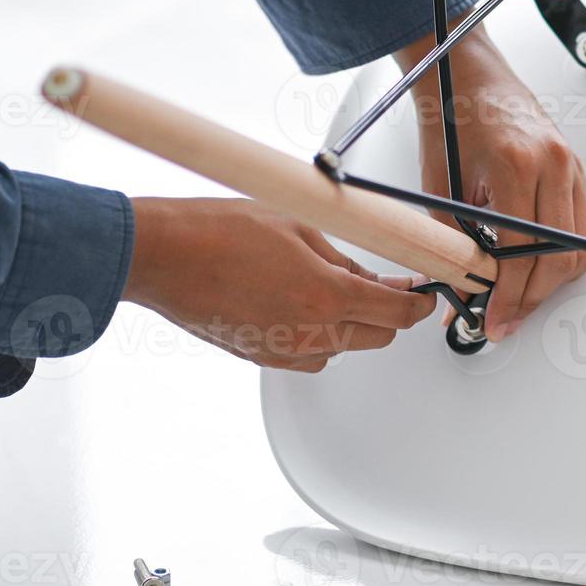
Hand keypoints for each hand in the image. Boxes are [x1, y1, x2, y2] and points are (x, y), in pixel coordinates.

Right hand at [122, 197, 435, 371]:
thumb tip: (369, 275)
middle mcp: (312, 334)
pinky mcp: (262, 358)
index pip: (399, 314)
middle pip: (379, 337)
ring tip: (321, 283)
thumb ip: (344, 257)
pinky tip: (294, 301)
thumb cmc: (218, 232)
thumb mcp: (299, 226)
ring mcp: (286, 352)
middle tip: (379, 282)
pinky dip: (315, 332)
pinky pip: (309, 353)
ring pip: (343, 346)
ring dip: (348, 322)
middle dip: (386, 311)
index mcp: (329, 298)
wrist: (162, 258)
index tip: (422, 292)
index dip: (418, 302)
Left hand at [397, 25, 585, 341]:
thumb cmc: (451, 119)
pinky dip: (566, 255)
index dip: (508, 296)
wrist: (465, 73)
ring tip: (521, 298)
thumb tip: (461, 289)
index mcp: (515, 165)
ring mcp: (570, 165)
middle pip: (558, 257)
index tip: (494, 319)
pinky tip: (540, 267)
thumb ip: (453, 242)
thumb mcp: (441, 187)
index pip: (522, 252)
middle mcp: (552, 164)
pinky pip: (585, 226)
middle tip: (505, 319)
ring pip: (580, 247)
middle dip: (531, 298)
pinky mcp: (575, 168)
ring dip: (553, 281)